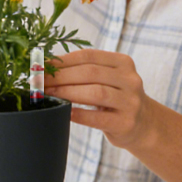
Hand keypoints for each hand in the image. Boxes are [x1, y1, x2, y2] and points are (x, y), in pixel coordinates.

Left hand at [43, 48, 159, 149]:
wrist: (143, 125)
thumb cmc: (115, 99)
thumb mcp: (107, 79)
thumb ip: (84, 71)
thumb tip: (44, 68)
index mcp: (123, 62)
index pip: (88, 56)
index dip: (62, 60)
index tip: (41, 66)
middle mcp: (130, 79)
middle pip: (90, 73)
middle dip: (60, 76)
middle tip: (39, 82)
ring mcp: (130, 102)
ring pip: (96, 93)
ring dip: (67, 93)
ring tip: (48, 95)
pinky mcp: (126, 123)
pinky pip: (98, 118)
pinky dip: (79, 114)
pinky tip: (64, 112)